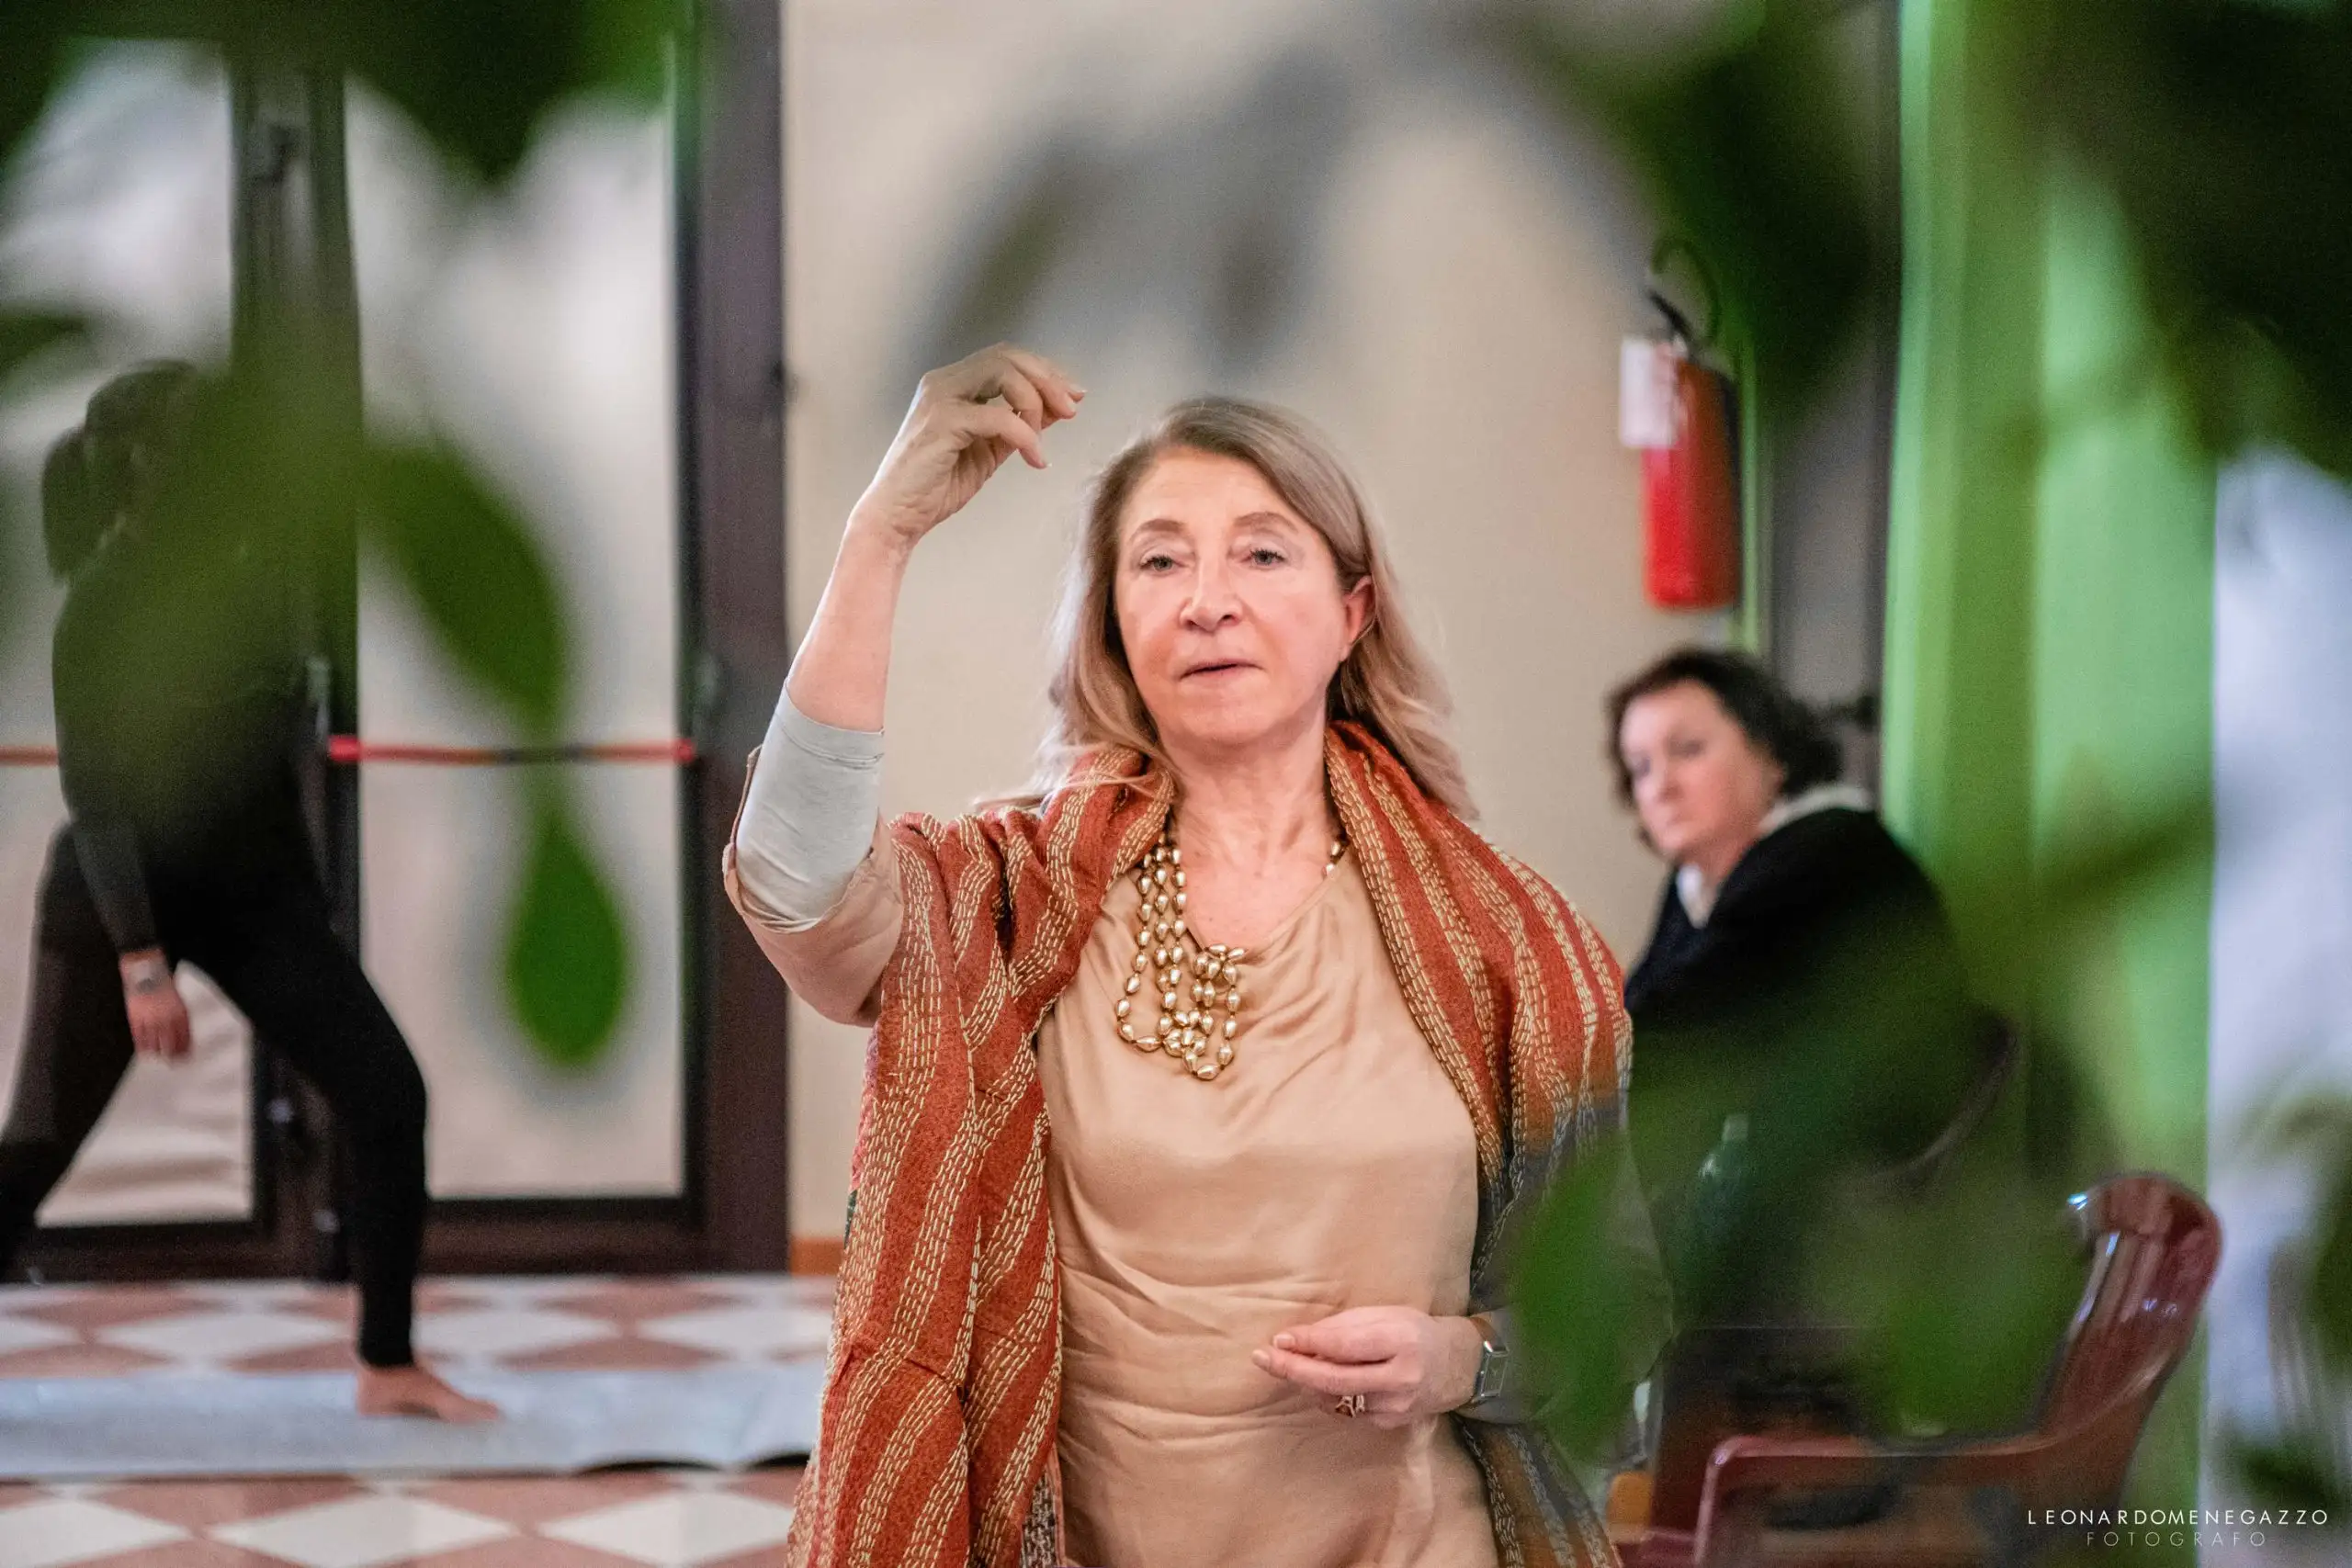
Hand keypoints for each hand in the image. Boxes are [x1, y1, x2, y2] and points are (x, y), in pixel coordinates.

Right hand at [119, 949, 191, 1060]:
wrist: (147, 972)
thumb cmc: (164, 987)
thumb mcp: (179, 1002)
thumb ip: (181, 1018)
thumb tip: (183, 1035)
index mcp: (180, 1014)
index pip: (185, 1038)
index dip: (185, 1050)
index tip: (186, 1058)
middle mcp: (166, 1019)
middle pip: (170, 1044)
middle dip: (172, 1056)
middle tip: (173, 1063)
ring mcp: (150, 1019)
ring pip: (154, 1044)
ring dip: (157, 1053)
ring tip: (159, 1057)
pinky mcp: (136, 1018)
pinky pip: (139, 1038)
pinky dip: (143, 1047)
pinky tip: (145, 1051)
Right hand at [848, 344, 1083, 548]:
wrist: (897, 517)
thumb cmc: (936, 486)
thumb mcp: (990, 450)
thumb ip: (1018, 426)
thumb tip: (1056, 409)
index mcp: (953, 384)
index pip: (1006, 358)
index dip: (1045, 371)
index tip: (1075, 395)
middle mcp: (944, 382)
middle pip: (1007, 356)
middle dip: (1048, 379)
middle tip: (1073, 408)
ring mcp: (939, 398)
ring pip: (1003, 373)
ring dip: (1036, 400)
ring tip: (1046, 435)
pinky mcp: (941, 422)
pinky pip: (998, 416)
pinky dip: (1025, 436)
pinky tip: (1035, 460)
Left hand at [1251, 1306, 1483, 1428]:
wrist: (1456, 1366)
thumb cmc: (1413, 1331)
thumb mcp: (1384, 1315)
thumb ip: (1342, 1328)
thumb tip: (1295, 1340)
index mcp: (1402, 1342)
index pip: (1346, 1346)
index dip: (1309, 1344)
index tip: (1279, 1339)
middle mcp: (1401, 1379)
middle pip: (1335, 1380)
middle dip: (1293, 1369)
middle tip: (1262, 1357)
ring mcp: (1395, 1407)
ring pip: (1335, 1398)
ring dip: (1306, 1381)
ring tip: (1290, 1362)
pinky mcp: (1388, 1424)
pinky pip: (1345, 1409)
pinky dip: (1326, 1394)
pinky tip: (1321, 1379)